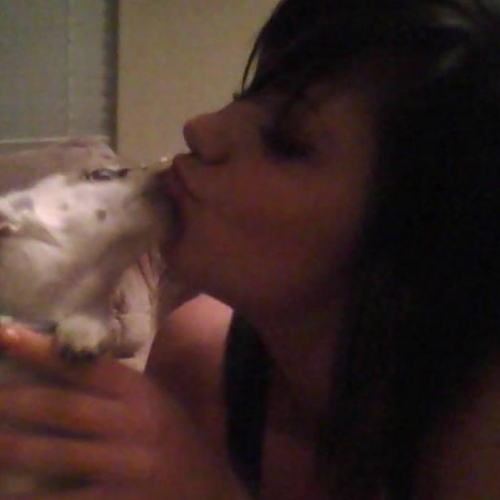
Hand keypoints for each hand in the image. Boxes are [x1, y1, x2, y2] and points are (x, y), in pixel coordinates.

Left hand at [0, 324, 248, 499]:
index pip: (84, 367)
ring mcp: (127, 465)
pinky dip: (33, 498)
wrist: (210, 486)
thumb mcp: (153, 403)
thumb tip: (59, 368)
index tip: (3, 334)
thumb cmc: (173, 438)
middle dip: (15, 401)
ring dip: (13, 449)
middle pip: (63, 408)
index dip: (42, 351)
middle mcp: (133, 423)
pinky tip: (10, 493)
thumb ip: (115, 388)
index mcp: (139, 393)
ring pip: (57, 454)